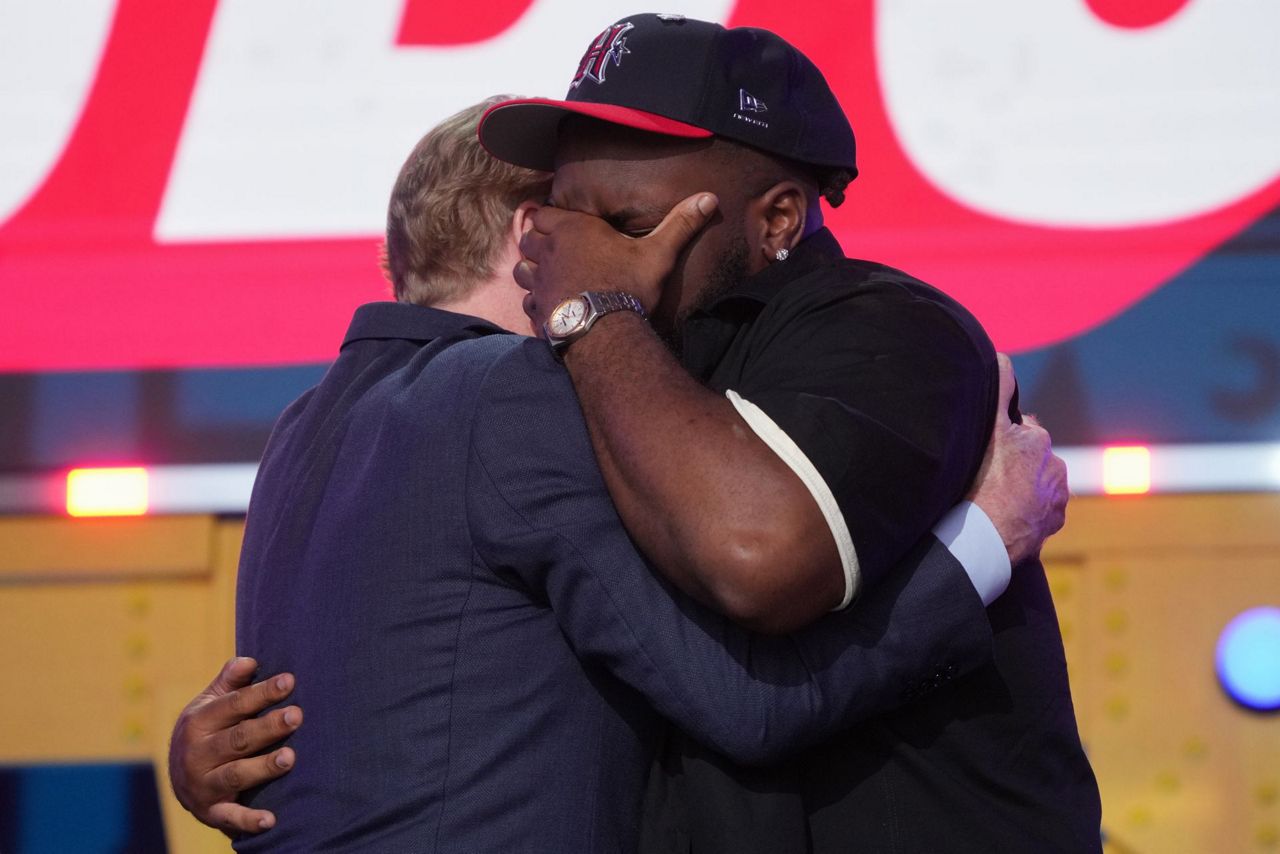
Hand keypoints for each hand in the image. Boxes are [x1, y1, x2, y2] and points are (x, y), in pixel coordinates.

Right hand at [168, 657, 301, 836]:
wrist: (177, 777)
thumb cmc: (206, 730)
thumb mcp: (209, 703)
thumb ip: (229, 682)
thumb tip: (249, 659)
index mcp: (199, 722)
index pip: (234, 704)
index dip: (262, 693)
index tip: (290, 681)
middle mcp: (198, 753)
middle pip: (238, 738)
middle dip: (268, 727)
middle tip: (297, 716)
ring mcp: (203, 784)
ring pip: (236, 774)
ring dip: (263, 767)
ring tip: (290, 758)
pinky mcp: (210, 812)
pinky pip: (230, 817)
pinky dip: (249, 820)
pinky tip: (271, 820)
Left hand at [514, 193, 717, 326]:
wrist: (607, 332)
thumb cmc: (630, 287)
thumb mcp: (659, 254)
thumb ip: (679, 225)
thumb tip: (709, 198)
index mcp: (572, 230)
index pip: (543, 214)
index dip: (550, 220)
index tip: (562, 228)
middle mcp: (549, 252)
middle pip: (528, 239)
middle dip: (537, 244)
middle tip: (554, 252)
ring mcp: (539, 282)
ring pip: (522, 269)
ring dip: (531, 271)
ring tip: (549, 277)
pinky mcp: (537, 309)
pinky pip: (526, 301)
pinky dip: (535, 301)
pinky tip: (549, 306)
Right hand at [968, 354, 1068, 564]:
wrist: (987, 536)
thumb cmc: (984, 481)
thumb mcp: (989, 428)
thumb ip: (999, 388)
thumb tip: (1003, 356)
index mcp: (1038, 442)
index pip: (1020, 432)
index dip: (1001, 439)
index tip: (983, 452)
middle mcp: (1054, 469)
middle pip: (1028, 461)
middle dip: (1013, 466)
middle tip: (984, 477)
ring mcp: (1055, 500)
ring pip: (1034, 488)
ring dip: (1019, 492)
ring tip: (991, 500)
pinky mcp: (1050, 526)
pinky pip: (1036, 515)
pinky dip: (1023, 515)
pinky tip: (1003, 518)